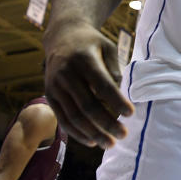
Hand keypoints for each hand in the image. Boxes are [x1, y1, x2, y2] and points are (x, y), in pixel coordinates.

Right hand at [43, 22, 133, 147]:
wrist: (62, 36)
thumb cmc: (92, 44)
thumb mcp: (108, 47)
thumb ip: (115, 70)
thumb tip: (120, 97)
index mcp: (84, 59)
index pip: (102, 85)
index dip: (117, 101)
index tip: (131, 114)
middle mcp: (66, 73)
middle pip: (88, 105)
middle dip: (107, 123)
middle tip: (124, 135)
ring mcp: (55, 86)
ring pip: (74, 117)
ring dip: (93, 134)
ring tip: (110, 144)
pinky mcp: (49, 95)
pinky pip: (63, 119)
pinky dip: (77, 133)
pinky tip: (93, 141)